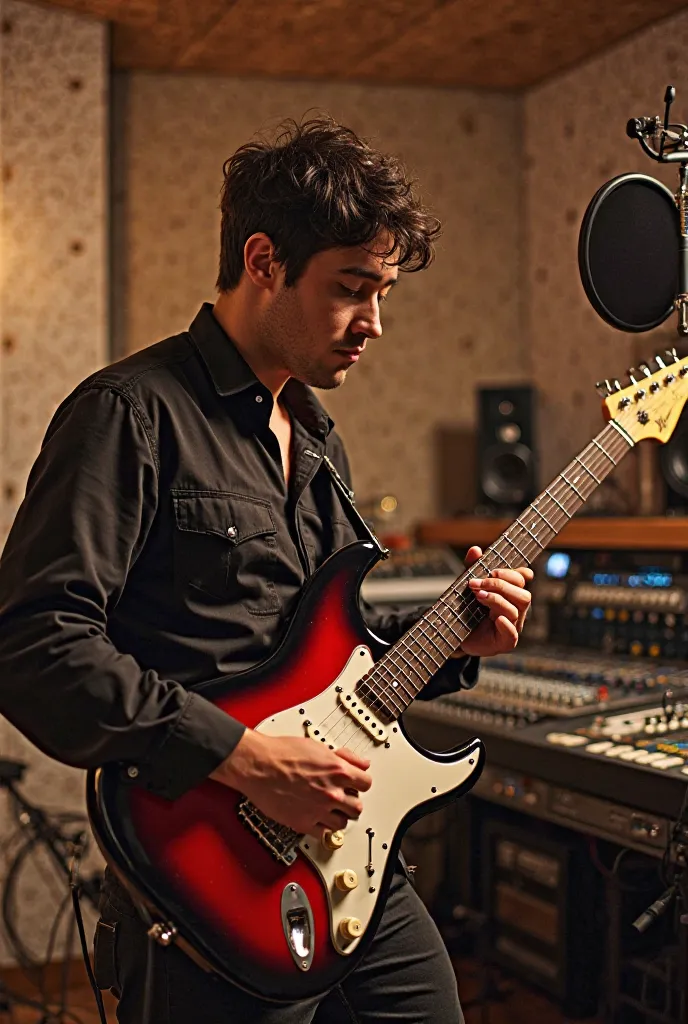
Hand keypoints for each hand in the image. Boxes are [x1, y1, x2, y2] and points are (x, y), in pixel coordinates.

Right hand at [211, 730, 371, 839]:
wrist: (258, 765)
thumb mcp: (319, 746)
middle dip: (350, 802)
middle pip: (357, 807)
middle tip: (342, 798)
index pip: (366, 784)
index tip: (355, 784)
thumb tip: (360, 763)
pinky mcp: (303, 823)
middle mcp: (331, 793)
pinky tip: (316, 819)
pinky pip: (323, 834)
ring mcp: (318, 810)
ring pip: (342, 823)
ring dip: (337, 816)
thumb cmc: (282, 753)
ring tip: (328, 809)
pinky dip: (321, 828)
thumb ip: (344, 757)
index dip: (360, 783)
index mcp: (338, 771)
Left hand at [458, 545, 532, 657]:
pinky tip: (496, 619)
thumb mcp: (468, 586)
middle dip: (500, 586)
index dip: (514, 573)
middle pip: (524, 594)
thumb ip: (472, 568)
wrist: (455, 635)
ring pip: (516, 610)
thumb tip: (475, 550)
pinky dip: (506, 625)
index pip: (522, 579)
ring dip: (497, 600)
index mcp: (510, 594)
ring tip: (478, 596)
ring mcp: (512, 626)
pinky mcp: (505, 642)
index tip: (493, 571)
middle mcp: (515, 609)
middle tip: (477, 584)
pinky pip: (512, 634)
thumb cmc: (467, 610)